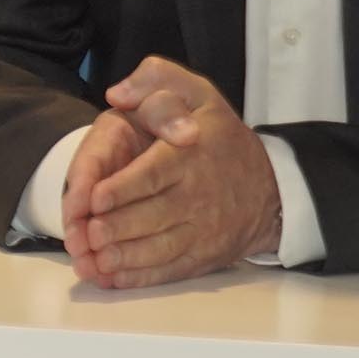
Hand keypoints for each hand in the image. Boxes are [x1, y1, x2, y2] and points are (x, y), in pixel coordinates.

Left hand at [72, 56, 283, 287]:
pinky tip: (112, 276)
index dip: (120, 189)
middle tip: (86, 233)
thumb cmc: (220, 137)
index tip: (93, 199)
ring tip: (94, 258)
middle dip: (115, 227)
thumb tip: (117, 92)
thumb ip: (156, 80)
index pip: (152, 174)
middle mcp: (197, 195)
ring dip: (123, 257)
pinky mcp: (204, 255)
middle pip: (151, 216)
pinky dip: (139, 277)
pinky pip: (170, 269)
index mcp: (190, 155)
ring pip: (159, 248)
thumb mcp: (197, 93)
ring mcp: (202, 230)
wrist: (272, 187)